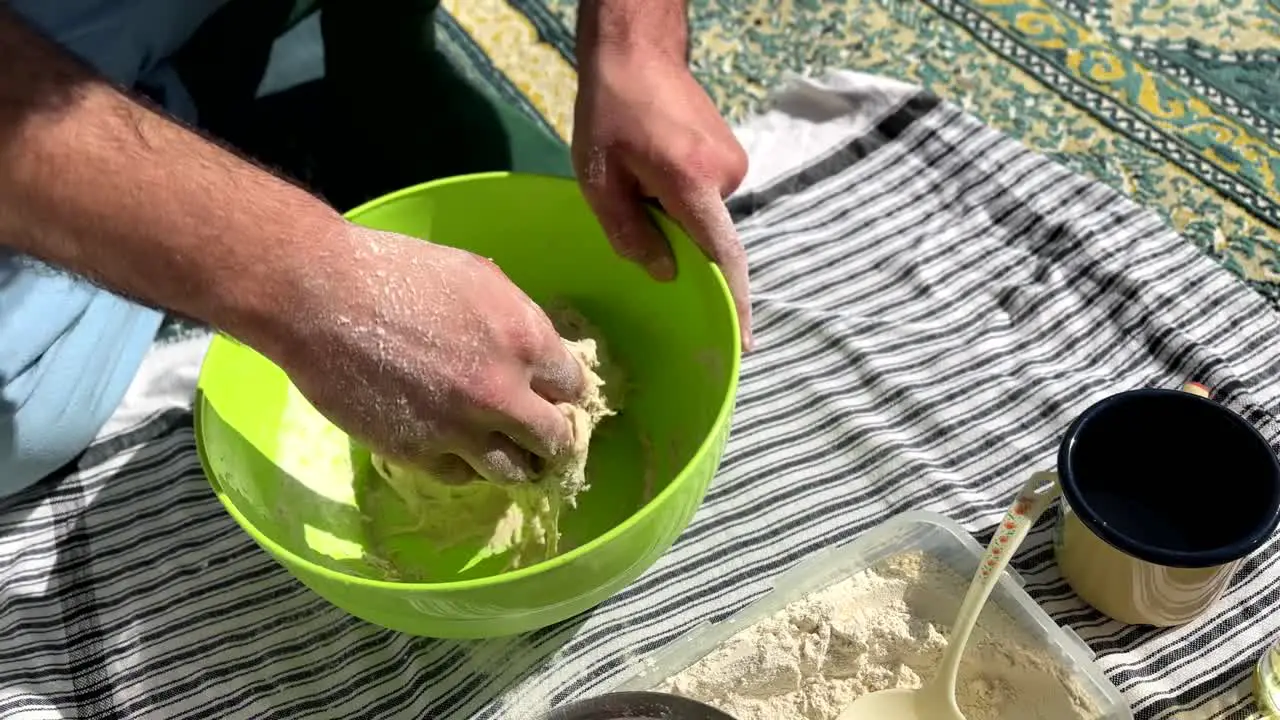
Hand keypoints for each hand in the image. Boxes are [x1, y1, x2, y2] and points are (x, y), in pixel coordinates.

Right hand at [277, 224, 585, 483]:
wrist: (320, 296)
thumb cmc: (396, 270)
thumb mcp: (477, 277)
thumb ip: (516, 319)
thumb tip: (536, 351)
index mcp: (525, 339)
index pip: (575, 387)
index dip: (566, 393)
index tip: (556, 398)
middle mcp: (503, 392)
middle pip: (556, 440)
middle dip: (553, 438)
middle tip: (540, 436)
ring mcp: (461, 429)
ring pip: (515, 472)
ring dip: (516, 464)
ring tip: (508, 455)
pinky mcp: (420, 453)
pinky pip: (462, 476)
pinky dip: (465, 465)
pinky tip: (456, 448)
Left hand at [573, 49, 752, 348]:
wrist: (637, 53)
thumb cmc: (609, 114)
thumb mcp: (599, 179)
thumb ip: (629, 232)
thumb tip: (666, 273)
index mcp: (692, 183)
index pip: (723, 255)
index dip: (735, 302)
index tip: (746, 341)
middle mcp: (726, 177)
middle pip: (704, 234)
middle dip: (672, 233)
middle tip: (634, 198)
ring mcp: (735, 165)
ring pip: (704, 215)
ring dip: (674, 210)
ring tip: (640, 173)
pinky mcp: (733, 157)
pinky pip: (707, 197)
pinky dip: (682, 195)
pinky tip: (655, 167)